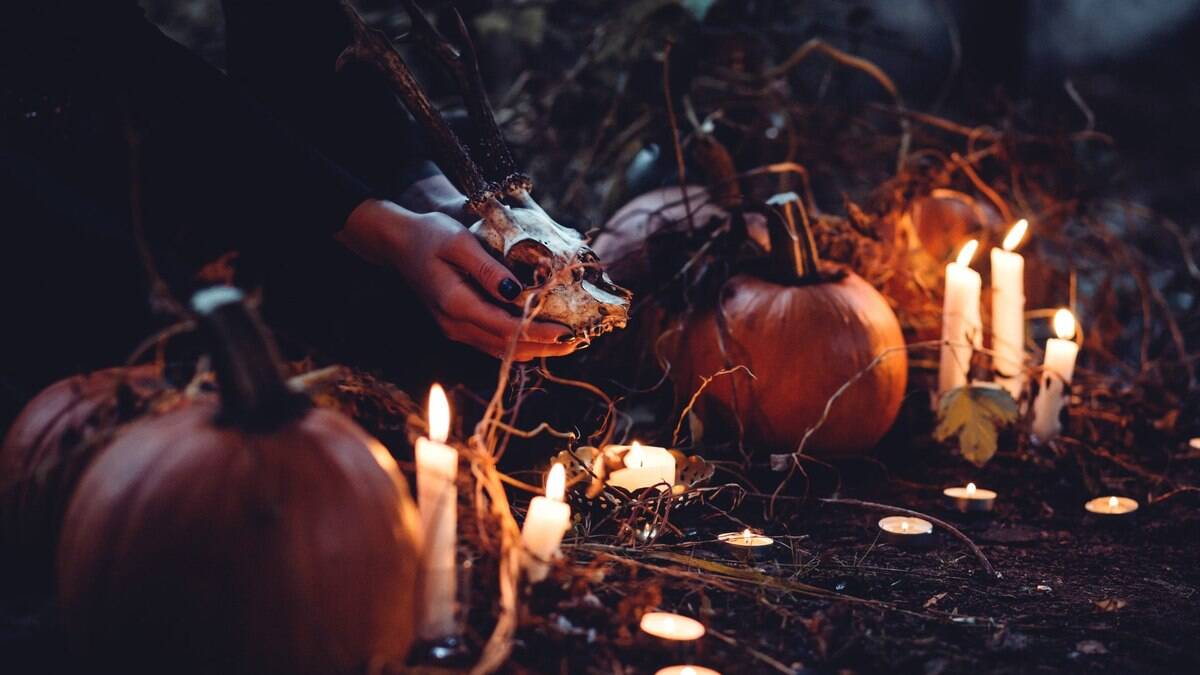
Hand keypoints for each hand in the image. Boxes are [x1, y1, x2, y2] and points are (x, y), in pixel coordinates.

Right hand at [339, 199, 576, 360]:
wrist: (398, 243)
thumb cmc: (429, 236)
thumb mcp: (459, 243)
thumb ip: (487, 269)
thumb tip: (518, 293)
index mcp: (455, 304)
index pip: (505, 328)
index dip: (539, 333)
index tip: (568, 333)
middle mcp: (454, 325)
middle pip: (506, 347)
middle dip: (544, 347)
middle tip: (577, 342)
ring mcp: (455, 329)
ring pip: (500, 350)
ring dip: (534, 348)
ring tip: (566, 343)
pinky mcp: (458, 327)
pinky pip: (493, 343)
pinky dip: (518, 342)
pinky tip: (540, 336)